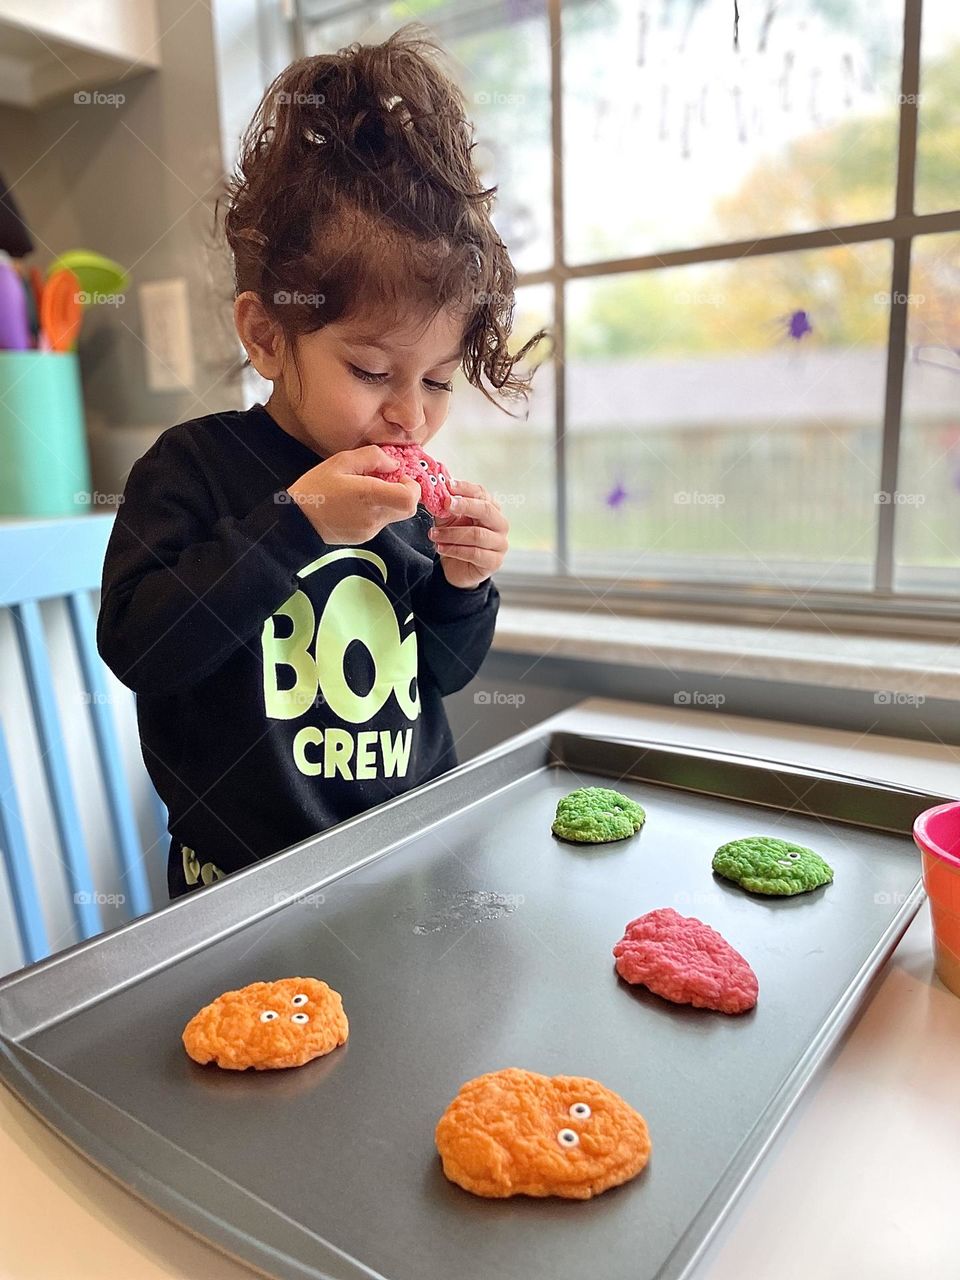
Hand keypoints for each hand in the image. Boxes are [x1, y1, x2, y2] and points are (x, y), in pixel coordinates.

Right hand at [286, 445, 420, 544]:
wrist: (295, 521)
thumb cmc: (315, 488)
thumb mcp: (341, 461)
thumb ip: (372, 457)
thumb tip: (393, 464)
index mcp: (370, 496)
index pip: (410, 499)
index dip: (412, 487)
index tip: (400, 476)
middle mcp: (374, 517)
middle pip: (408, 509)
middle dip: (403, 493)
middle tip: (385, 481)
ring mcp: (370, 530)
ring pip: (394, 515)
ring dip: (387, 501)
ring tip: (363, 491)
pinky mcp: (364, 538)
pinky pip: (380, 522)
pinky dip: (376, 511)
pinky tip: (355, 504)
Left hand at [428, 478, 508, 589]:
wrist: (457, 568)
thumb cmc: (456, 540)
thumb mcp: (448, 520)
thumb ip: (445, 507)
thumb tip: (437, 491)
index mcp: (491, 509)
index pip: (482, 493)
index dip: (465, 488)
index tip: (448, 485)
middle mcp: (500, 524)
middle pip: (486, 510)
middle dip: (464, 505)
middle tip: (445, 504)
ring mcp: (500, 544)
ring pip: (477, 534)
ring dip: (451, 533)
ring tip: (434, 534)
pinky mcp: (494, 561)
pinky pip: (474, 553)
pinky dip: (455, 549)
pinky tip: (440, 548)